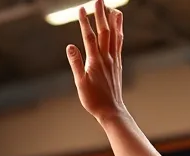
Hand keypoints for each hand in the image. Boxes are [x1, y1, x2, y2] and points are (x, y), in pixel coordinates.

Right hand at [67, 0, 126, 123]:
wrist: (111, 110)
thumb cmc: (93, 99)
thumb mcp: (80, 83)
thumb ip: (76, 63)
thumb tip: (70, 47)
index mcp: (95, 61)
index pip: (89, 37)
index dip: (85, 22)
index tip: (81, 9)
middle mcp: (107, 57)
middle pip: (104, 31)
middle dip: (100, 14)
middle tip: (98, 0)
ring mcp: (114, 59)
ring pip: (114, 35)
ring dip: (113, 20)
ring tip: (112, 7)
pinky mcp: (117, 63)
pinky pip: (119, 43)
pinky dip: (119, 32)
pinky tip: (118, 26)